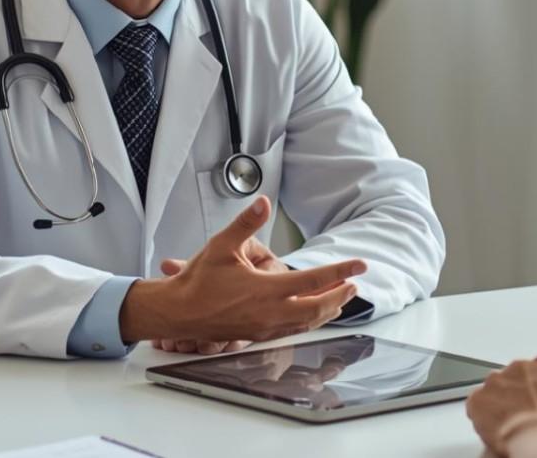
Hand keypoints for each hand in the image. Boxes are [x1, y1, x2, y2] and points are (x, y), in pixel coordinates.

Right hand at [119, 195, 364, 344]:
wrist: (177, 312)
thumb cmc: (197, 281)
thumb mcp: (222, 245)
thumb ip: (246, 223)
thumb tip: (263, 202)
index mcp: (265, 290)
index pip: (314, 280)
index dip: (340, 272)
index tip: (359, 266)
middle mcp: (269, 312)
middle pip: (318, 308)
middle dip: (340, 296)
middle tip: (354, 285)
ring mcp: (265, 327)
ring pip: (307, 323)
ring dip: (327, 310)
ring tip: (340, 299)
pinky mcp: (258, 335)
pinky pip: (292, 330)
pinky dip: (309, 321)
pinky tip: (312, 315)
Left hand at [466, 353, 536, 457]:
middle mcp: (519, 367)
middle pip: (515, 376)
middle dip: (517, 391)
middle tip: (524, 413)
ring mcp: (496, 381)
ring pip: (494, 388)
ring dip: (498, 402)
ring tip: (508, 423)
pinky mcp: (478, 398)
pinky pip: (476, 403)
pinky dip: (481, 414)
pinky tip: (493, 428)